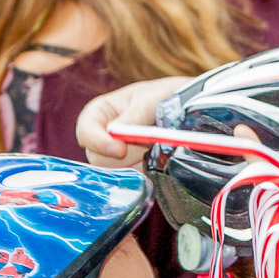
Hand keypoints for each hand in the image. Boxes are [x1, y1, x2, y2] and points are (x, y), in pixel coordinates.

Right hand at [76, 77, 190, 164]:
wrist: (192, 109)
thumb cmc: (167, 96)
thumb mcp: (149, 100)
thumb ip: (132, 117)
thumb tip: (114, 136)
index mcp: (101, 113)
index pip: (85, 131)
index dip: (98, 142)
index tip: (119, 149)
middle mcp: (105, 136)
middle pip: (98, 158)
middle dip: (124, 154)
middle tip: (148, 142)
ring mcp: (119, 156)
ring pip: (115, 172)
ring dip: (138, 162)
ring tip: (156, 145)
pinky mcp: (134, 170)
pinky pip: (132, 181)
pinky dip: (147, 172)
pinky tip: (159, 159)